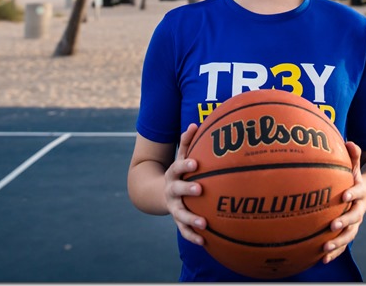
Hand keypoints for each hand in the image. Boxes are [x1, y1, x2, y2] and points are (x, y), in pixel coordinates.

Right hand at [164, 123, 206, 244]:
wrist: (160, 193)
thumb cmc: (180, 172)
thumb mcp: (181, 157)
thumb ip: (188, 141)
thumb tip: (196, 123)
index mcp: (173, 174)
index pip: (178, 167)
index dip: (186, 164)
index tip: (195, 163)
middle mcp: (171, 190)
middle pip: (177, 190)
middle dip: (188, 189)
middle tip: (200, 189)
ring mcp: (173, 206)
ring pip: (180, 214)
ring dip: (191, 219)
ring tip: (204, 224)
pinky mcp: (177, 220)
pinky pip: (184, 230)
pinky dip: (193, 236)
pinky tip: (205, 241)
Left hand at [323, 142, 365, 263]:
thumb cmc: (353, 178)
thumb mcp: (354, 166)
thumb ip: (352, 155)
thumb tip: (349, 142)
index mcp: (360, 193)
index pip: (358, 193)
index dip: (352, 194)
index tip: (343, 196)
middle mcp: (359, 210)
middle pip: (354, 218)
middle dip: (344, 222)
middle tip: (332, 226)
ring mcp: (354, 223)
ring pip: (349, 235)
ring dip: (338, 242)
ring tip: (325, 248)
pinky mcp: (348, 232)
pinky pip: (342, 245)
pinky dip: (334, 252)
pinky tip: (321, 260)